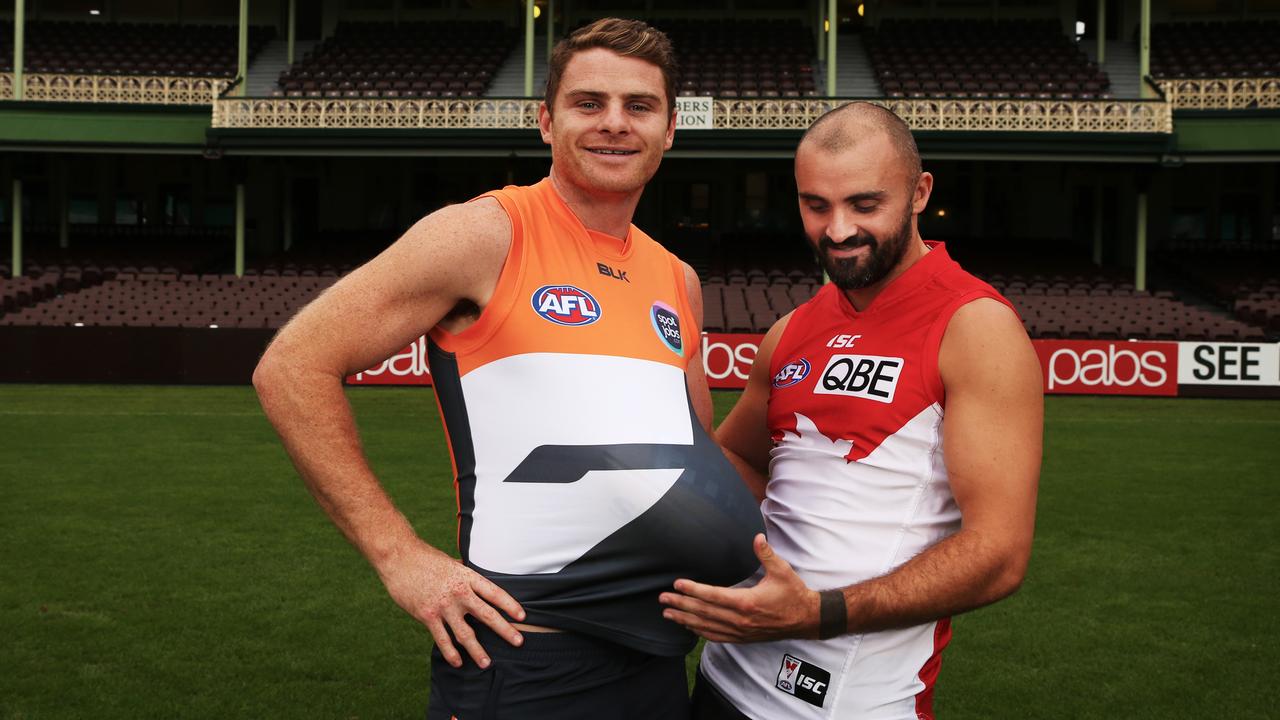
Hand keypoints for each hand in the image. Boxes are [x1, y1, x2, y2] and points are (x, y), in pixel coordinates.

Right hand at [376, 539, 525, 667]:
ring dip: (477, 650)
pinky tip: (458, 662)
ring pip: (465, 633)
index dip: (510, 605)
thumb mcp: (451, 563)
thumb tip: (474, 582)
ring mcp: (444, 605)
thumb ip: (463, 576)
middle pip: (487, 614)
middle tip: (518, 642)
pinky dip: (451, 652)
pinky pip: (442, 638)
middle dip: (504, 630)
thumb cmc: (425, 558)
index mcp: (467, 577)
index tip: (522, 617)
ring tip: (487, 662)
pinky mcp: (428, 615)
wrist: (399, 557)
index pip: (494, 593)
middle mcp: (459, 592)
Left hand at [659, 533, 819, 642]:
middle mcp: (740, 620)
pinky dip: (700, 632)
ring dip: (685, 620)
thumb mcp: (782, 571)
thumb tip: (757, 537)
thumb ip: (766, 554)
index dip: (693, 590)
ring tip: (668, 615)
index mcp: (747, 602)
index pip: (713, 596)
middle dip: (680, 605)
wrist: (806, 619)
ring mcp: (741, 631)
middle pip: (704, 613)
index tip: (677, 584)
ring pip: (706, 627)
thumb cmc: (793, 593)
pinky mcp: (743, 638)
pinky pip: (716, 637)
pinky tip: (689, 627)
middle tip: (662, 599)